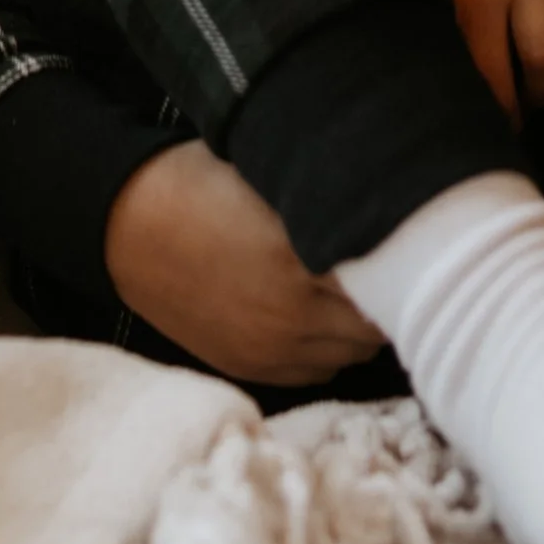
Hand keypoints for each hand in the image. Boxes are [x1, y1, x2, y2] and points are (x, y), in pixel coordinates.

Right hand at [104, 139, 384, 387]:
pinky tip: (325, 315)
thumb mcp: (270, 172)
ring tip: (361, 287)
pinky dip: (331, 347)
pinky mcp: (250, 366)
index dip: (408, 255)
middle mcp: (293, 315)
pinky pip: (318, 372)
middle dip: (392, 293)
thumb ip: (328, 199)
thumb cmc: (201, 180)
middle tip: (396, 262)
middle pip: (378, 322)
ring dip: (363, 324)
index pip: (389, 275)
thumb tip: (387, 203)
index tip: (416, 237)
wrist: (127, 224)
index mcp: (301, 258)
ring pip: (352, 352)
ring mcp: (271, 350)